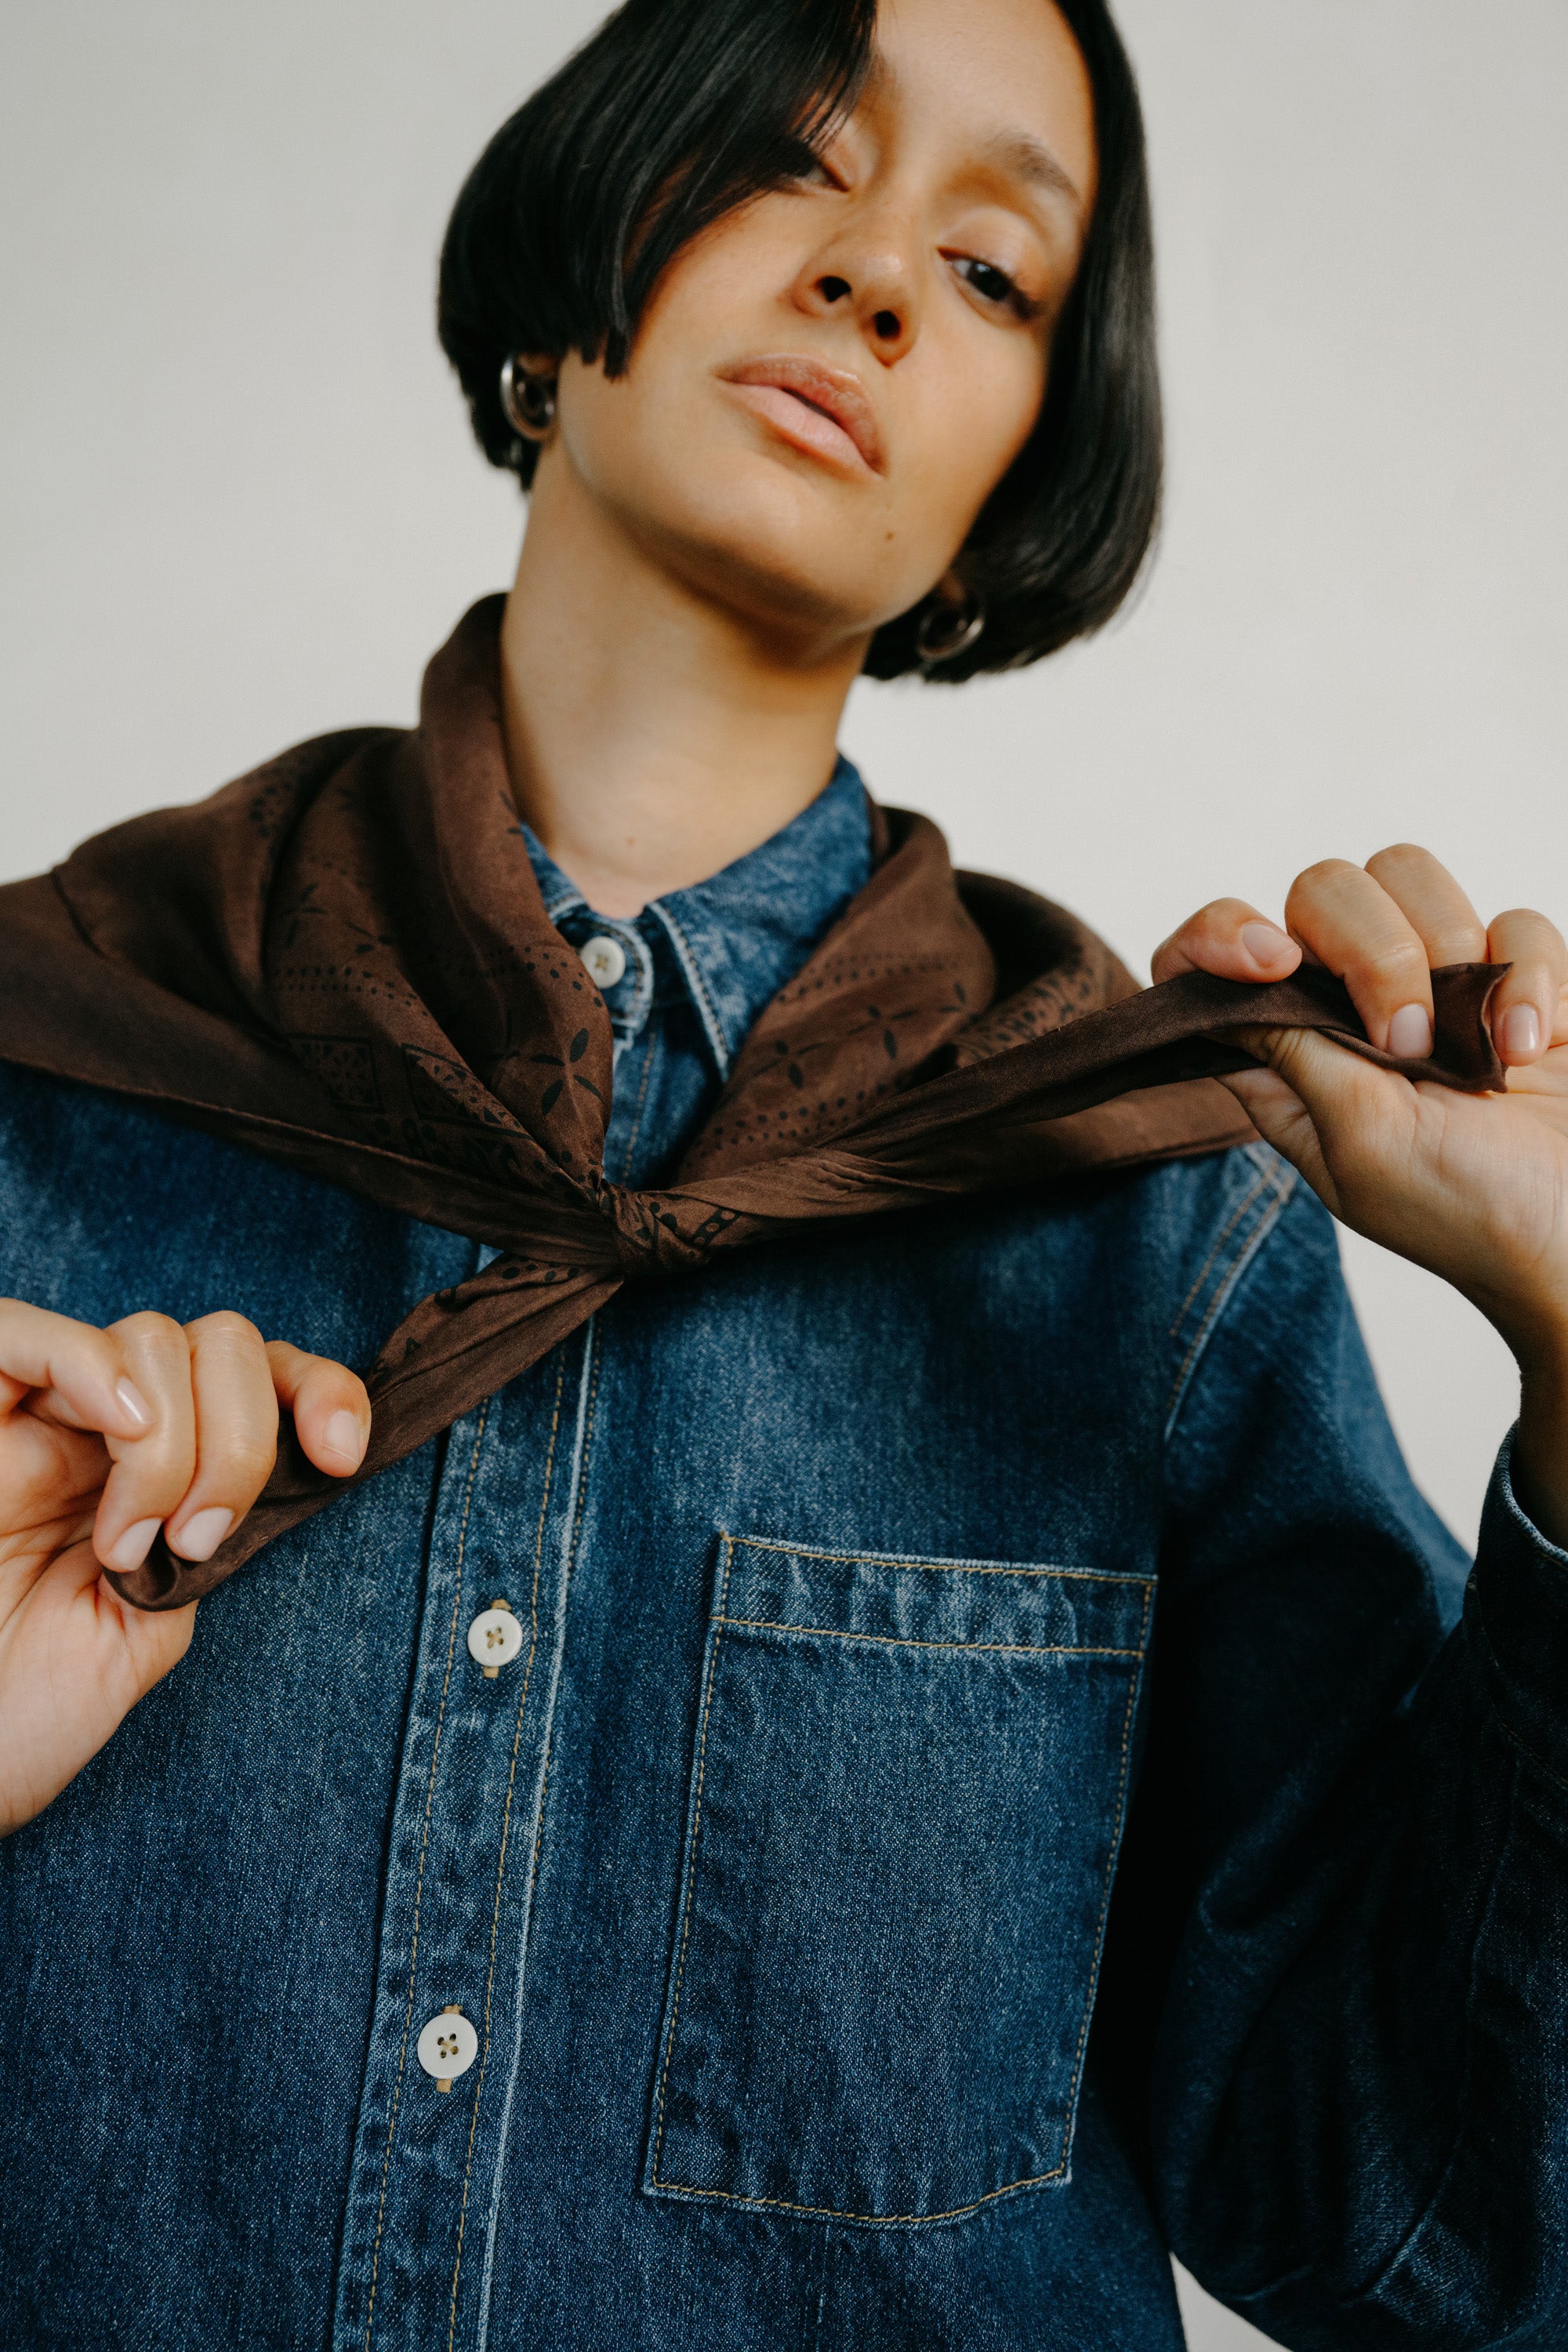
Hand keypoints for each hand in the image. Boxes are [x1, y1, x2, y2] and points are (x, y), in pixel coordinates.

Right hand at [0, 1302, 369, 1837]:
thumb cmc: (22, 1714)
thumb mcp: (147, 1631)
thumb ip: (209, 1545)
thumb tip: (273, 1471)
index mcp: (159, 1477)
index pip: (260, 1376)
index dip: (318, 1390)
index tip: (342, 1454)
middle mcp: (99, 1435)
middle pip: (218, 1344)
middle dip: (240, 1437)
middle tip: (195, 1540)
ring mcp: (32, 1421)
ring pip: (147, 1338)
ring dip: (169, 1439)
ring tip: (129, 1541)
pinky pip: (20, 1331)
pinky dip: (88, 1362)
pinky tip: (117, 1424)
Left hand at [1154, 847, 1567, 1540]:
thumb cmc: (1469, 1213)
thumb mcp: (1360, 1143)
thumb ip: (1294, 1051)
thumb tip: (1223, 988)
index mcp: (1286, 1056)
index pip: (1208, 959)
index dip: (1221, 935)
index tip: (1272, 960)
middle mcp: (1346, 1009)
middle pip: (1320, 890)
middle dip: (1372, 949)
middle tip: (1410, 1044)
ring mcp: (1431, 985)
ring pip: (1410, 878)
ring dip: (1453, 955)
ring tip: (1483, 1054)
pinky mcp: (1511, 978)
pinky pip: (1512, 920)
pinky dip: (1530, 978)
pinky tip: (1532, 1050)